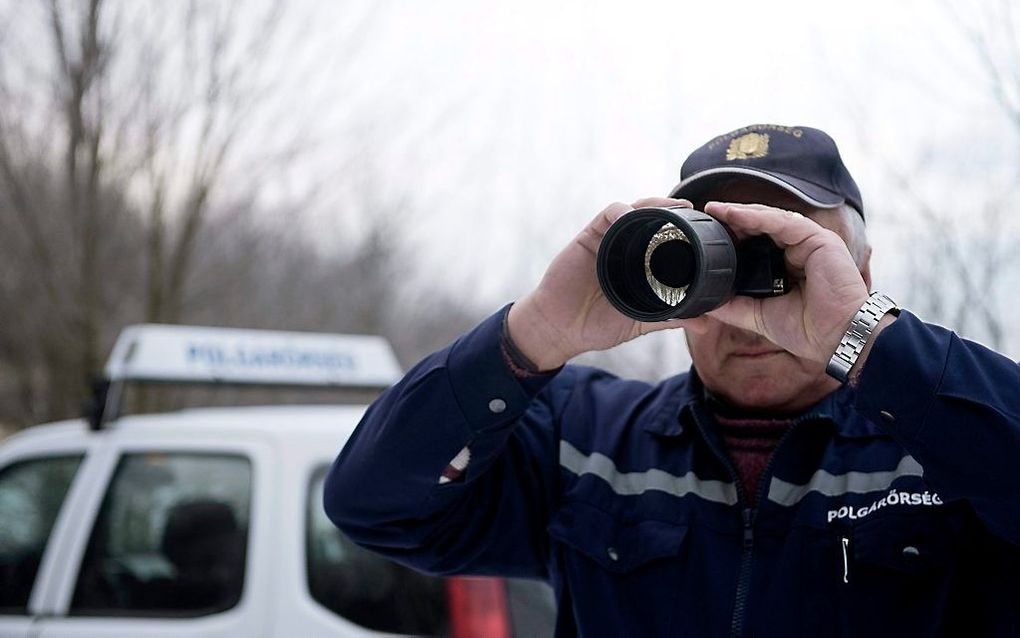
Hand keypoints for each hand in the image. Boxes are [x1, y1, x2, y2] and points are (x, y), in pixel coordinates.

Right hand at [507, 197, 697, 369]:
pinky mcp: (588, 237)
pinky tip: (632, 217)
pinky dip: (622, 211)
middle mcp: (625, 248)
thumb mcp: (640, 322)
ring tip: (672, 207)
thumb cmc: (597, 325)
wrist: (560, 330)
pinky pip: (608, 214)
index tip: (705, 228)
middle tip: (692, 209)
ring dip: (653, 205)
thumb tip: (705, 325)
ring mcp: (607, 240)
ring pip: (633, 210)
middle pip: (652, 218)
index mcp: (639, 265)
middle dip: (672, 209)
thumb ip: (671, 318)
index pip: (665, 238)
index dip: (684, 229)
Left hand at [702, 202, 869, 362]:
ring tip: (716, 210)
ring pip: (770, 219)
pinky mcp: (818, 239)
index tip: (707, 233)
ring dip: (741, 213)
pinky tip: (736, 214)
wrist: (835, 339)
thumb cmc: (807, 330)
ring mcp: (809, 242)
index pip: (756, 242)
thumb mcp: (759, 316)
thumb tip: (706, 303)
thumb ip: (735, 307)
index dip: (732, 235)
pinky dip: (758, 217)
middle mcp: (798, 250)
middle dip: (733, 219)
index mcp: (786, 265)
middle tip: (707, 214)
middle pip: (761, 226)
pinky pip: (783, 222)